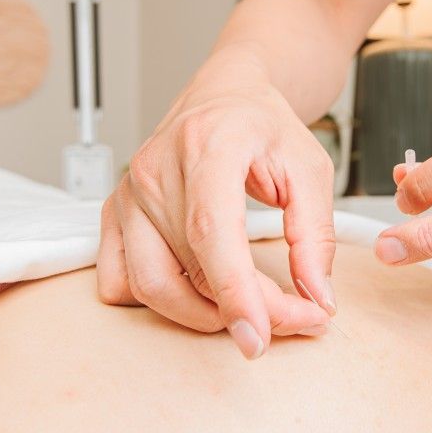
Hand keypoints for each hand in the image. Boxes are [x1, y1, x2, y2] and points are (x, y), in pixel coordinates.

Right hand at [96, 66, 335, 357]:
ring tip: (249, 305)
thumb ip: (316, 235)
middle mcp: (156, 171)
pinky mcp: (114, 215)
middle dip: (240, 311)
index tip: (260, 336)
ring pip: (150, 285)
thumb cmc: (263, 126)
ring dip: (201, 314)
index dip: (234, 292)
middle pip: (185, 271)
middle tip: (292, 317)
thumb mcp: (310, 169)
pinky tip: (196, 288)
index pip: (211, 232)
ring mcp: (127, 195)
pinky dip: (157, 300)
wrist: (224, 95)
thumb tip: (317, 298)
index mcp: (208, 147)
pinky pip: (118, 281)